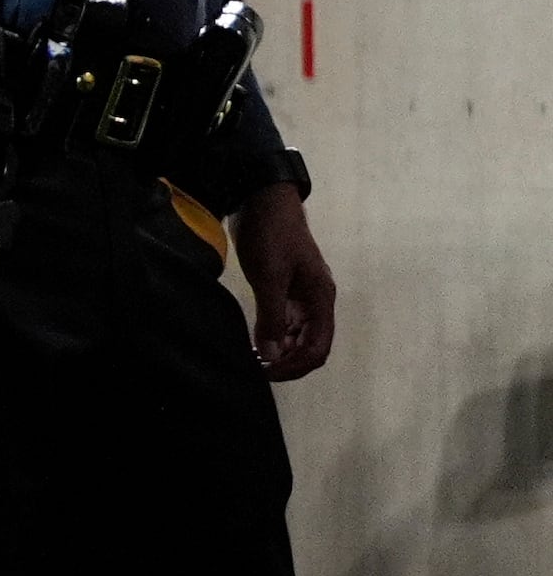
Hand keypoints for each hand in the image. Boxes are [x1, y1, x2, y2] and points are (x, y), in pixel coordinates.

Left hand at [234, 184, 338, 379]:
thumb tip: (272, 354)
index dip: (296, 365)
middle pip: (312, 346)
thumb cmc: (271, 235)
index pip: (318, 347)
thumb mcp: (269, 276)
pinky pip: (288, 323)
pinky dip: (276, 337)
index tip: (268, 373)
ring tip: (255, 361)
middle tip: (257, 371)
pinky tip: (257, 343)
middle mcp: (317, 301)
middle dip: (289, 362)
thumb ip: (272, 316)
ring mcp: (303, 297)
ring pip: (300, 336)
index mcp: (321, 299)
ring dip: (282, 352)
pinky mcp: (288, 291)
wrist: (264, 202)